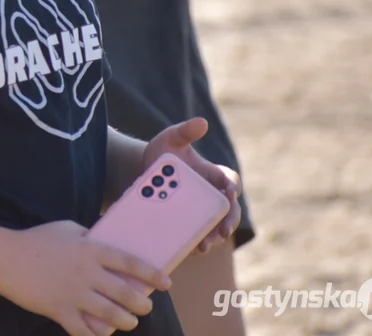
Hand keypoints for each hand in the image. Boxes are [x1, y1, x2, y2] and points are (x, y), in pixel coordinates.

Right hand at [0, 220, 171, 335]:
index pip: (130, 263)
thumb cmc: (36, 240)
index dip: (151, 274)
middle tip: (144, 307)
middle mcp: (87, 272)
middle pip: (125, 293)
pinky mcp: (59, 310)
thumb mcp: (67, 228)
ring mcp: (73, 293)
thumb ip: (89, 236)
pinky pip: (84, 331)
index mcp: (90, 249)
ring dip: (125, 321)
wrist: (6, 257)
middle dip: (141, 304)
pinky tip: (101, 335)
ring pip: (111, 315)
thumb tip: (106, 241)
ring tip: (128, 321)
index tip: (166, 283)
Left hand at [142, 117, 241, 252]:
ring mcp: (201, 212)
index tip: (229, 193)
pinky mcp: (188, 225)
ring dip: (214, 237)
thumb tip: (202, 122)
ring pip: (215, 228)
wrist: (140, 173)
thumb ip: (184, 131)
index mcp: (213, 174)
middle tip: (223, 230)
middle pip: (229, 211)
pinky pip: (197, 237)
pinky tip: (191, 249)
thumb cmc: (161, 154)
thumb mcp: (169, 139)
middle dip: (229, 221)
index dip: (232, 187)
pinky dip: (196, 243)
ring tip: (206, 245)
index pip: (230, 180)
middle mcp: (211, 196)